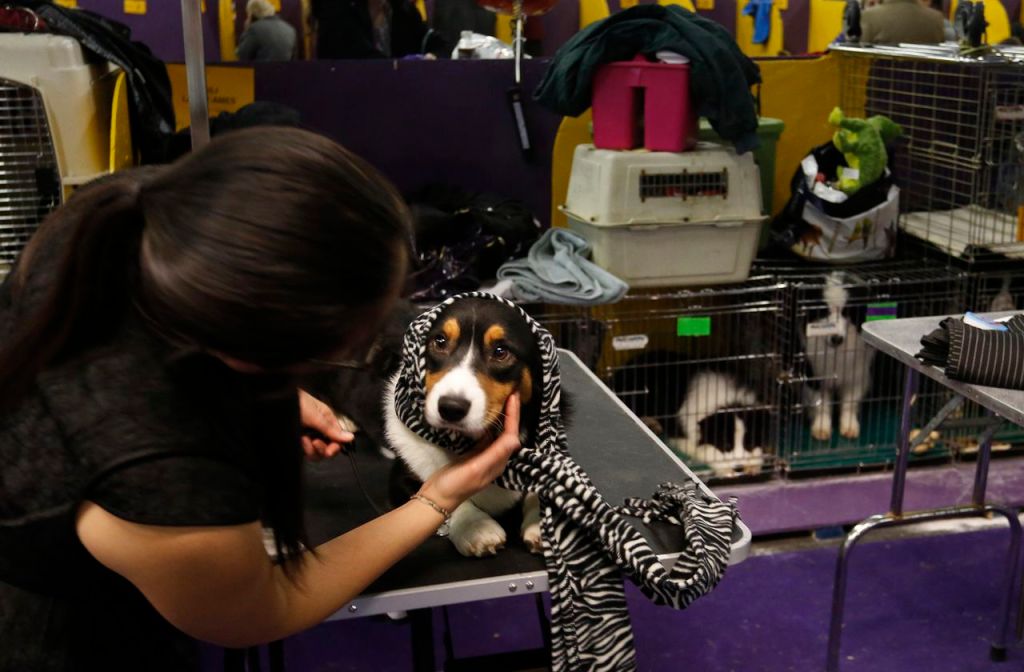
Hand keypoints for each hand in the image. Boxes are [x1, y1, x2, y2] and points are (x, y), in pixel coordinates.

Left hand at [298, 389, 354, 459]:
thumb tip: (350, 437)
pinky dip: (303, 448)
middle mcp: (320, 429)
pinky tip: (299, 440)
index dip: (335, 447)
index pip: (338, 439)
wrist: (277, 404)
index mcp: (327, 421)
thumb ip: (332, 430)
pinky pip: (305, 452)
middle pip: (327, 448)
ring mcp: (309, 436)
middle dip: (322, 449)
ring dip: (311, 449)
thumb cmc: (297, 403)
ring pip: (316, 452)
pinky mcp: (299, 441)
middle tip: (314, 443)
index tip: (329, 451)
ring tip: (303, 439)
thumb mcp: (316, 417)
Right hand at [419, 394, 521, 511]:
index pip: (511, 436)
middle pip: (508, 434)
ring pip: (499, 435)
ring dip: (502, 419)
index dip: (514, 417)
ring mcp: (484, 459)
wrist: (436, 498)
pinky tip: (484, 417)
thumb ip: (494, 454)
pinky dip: (489, 426)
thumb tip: (515, 439)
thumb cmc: (455, 485)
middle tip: (509, 394)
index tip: (513, 397)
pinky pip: (487, 438)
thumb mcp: (474, 469)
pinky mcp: (474, 457)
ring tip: (501, 400)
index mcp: (497, 464)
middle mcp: (495, 461)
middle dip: (511, 415)